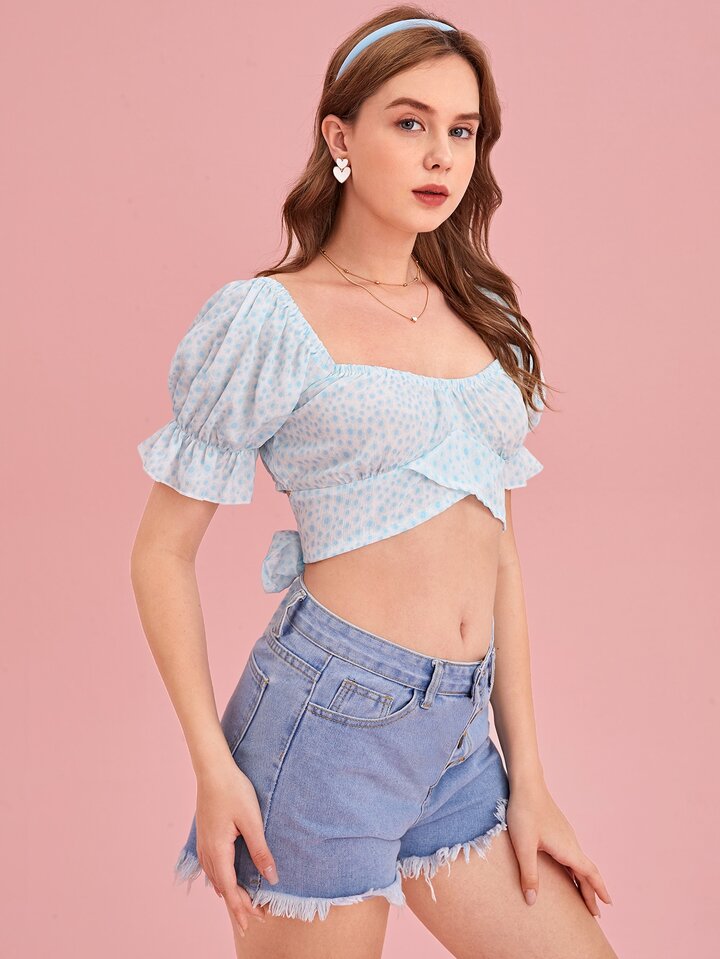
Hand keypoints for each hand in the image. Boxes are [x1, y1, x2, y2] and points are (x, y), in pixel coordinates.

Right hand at [195, 757, 278, 936]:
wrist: (213, 769)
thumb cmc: (233, 791)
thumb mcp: (252, 821)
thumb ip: (260, 850)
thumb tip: (272, 877)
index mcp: (218, 850)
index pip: (230, 888)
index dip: (242, 906)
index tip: (254, 921)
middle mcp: (207, 851)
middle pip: (222, 887)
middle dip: (237, 904)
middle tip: (253, 920)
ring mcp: (203, 843)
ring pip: (215, 878)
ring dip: (229, 893)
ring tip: (241, 905)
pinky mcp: (205, 835)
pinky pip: (211, 866)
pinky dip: (220, 879)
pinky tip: (225, 880)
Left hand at [505, 776, 612, 916]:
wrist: (526, 784)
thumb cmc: (524, 813)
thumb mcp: (524, 846)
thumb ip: (528, 874)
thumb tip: (532, 901)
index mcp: (568, 849)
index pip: (590, 873)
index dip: (599, 890)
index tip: (609, 904)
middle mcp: (571, 842)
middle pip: (586, 871)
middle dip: (592, 892)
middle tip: (596, 912)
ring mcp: (565, 834)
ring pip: (579, 862)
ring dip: (583, 880)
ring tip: (582, 895)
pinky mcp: (557, 829)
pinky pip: (572, 854)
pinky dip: (574, 868)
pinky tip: (566, 871)